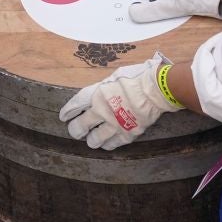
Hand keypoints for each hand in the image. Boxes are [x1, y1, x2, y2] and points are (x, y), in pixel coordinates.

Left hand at [57, 55, 180, 149]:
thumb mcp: (115, 76)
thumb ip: (103, 87)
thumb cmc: (138, 78)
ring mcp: (114, 124)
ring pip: (94, 140)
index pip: (75, 105)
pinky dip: (107, 144)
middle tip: (75, 131)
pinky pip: (112, 144)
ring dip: (91, 140)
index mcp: (97, 93)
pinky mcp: (127, 134)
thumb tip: (99, 92)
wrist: (157, 90)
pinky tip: (106, 143)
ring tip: (91, 139)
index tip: (64, 116)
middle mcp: (102, 110)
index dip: (68, 112)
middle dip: (75, 130)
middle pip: (80, 126)